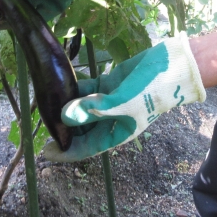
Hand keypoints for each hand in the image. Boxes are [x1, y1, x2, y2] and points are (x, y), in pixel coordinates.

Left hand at [42, 33, 205, 161]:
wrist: (174, 66)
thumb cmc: (152, 90)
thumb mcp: (123, 103)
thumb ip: (93, 109)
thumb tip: (65, 115)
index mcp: (118, 132)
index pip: (86, 147)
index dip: (66, 150)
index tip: (45, 149)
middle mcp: (112, 119)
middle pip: (82, 127)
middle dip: (64, 125)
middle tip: (42, 118)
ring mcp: (112, 100)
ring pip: (84, 106)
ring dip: (69, 104)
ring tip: (48, 100)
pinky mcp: (112, 82)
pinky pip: (89, 88)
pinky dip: (77, 87)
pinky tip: (62, 82)